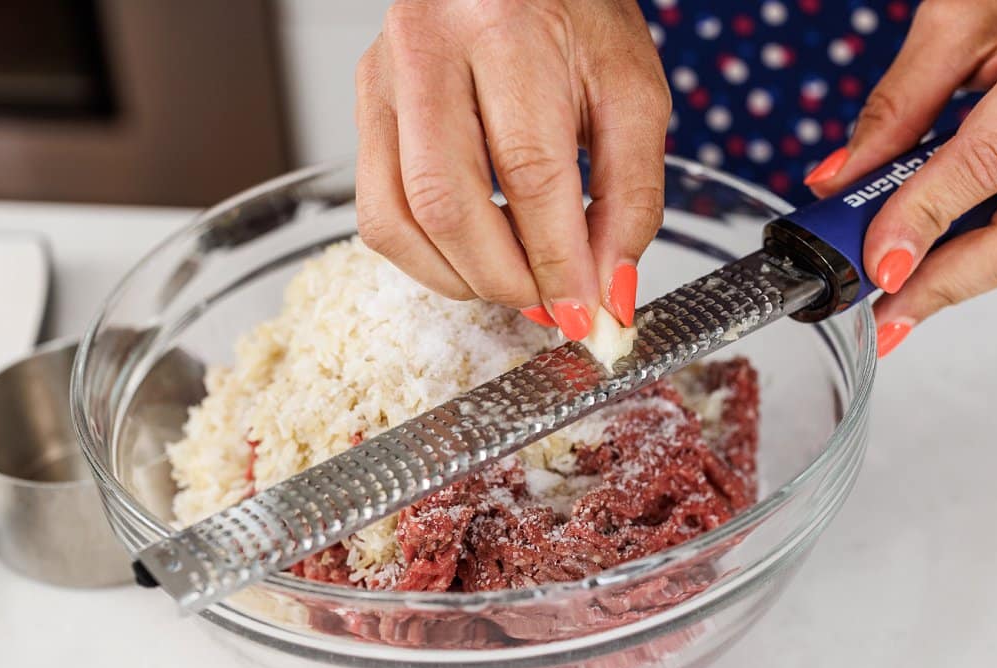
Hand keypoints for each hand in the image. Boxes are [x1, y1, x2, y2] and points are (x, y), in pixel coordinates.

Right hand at [354, 0, 668, 339]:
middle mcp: (427, 48)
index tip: (584, 310)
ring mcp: (383, 78)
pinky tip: (474, 253)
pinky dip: (426, 256)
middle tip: (551, 305)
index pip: (528, 171)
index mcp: (506, 28)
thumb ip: (630, 195)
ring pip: (396, 218)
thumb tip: (608, 289)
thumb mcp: (631, 94)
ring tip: (516, 282)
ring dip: (460, 277)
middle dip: (505, 279)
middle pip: (446, 202)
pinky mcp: (365, 106)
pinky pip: (376, 211)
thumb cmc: (576, 17)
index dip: (556, 259)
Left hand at [805, 0, 996, 355]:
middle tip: (884, 316)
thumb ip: (897, 103)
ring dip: (966, 279)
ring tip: (904, 295)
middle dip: (943, 285)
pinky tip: (954, 258)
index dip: (923, 220)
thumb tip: (838, 179)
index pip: (984, 163)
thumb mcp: (962, 20)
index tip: (877, 264)